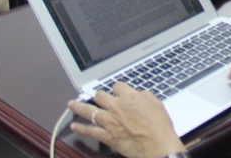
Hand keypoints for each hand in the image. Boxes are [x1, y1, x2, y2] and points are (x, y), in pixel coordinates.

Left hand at [69, 86, 185, 157]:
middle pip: (100, 96)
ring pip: (89, 111)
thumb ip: (143, 96)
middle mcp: (116, 106)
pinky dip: (81, 128)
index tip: (118, 91)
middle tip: (97, 98)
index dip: (118, 88)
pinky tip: (74, 126)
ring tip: (71, 104)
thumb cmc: (159, 125)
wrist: (157, 144)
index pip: (117, 86)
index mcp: (128, 96)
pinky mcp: (107, 136)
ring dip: (79, 107)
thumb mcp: (155, 103)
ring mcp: (109, 122)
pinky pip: (90, 131)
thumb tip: (137, 95)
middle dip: (99, 96)